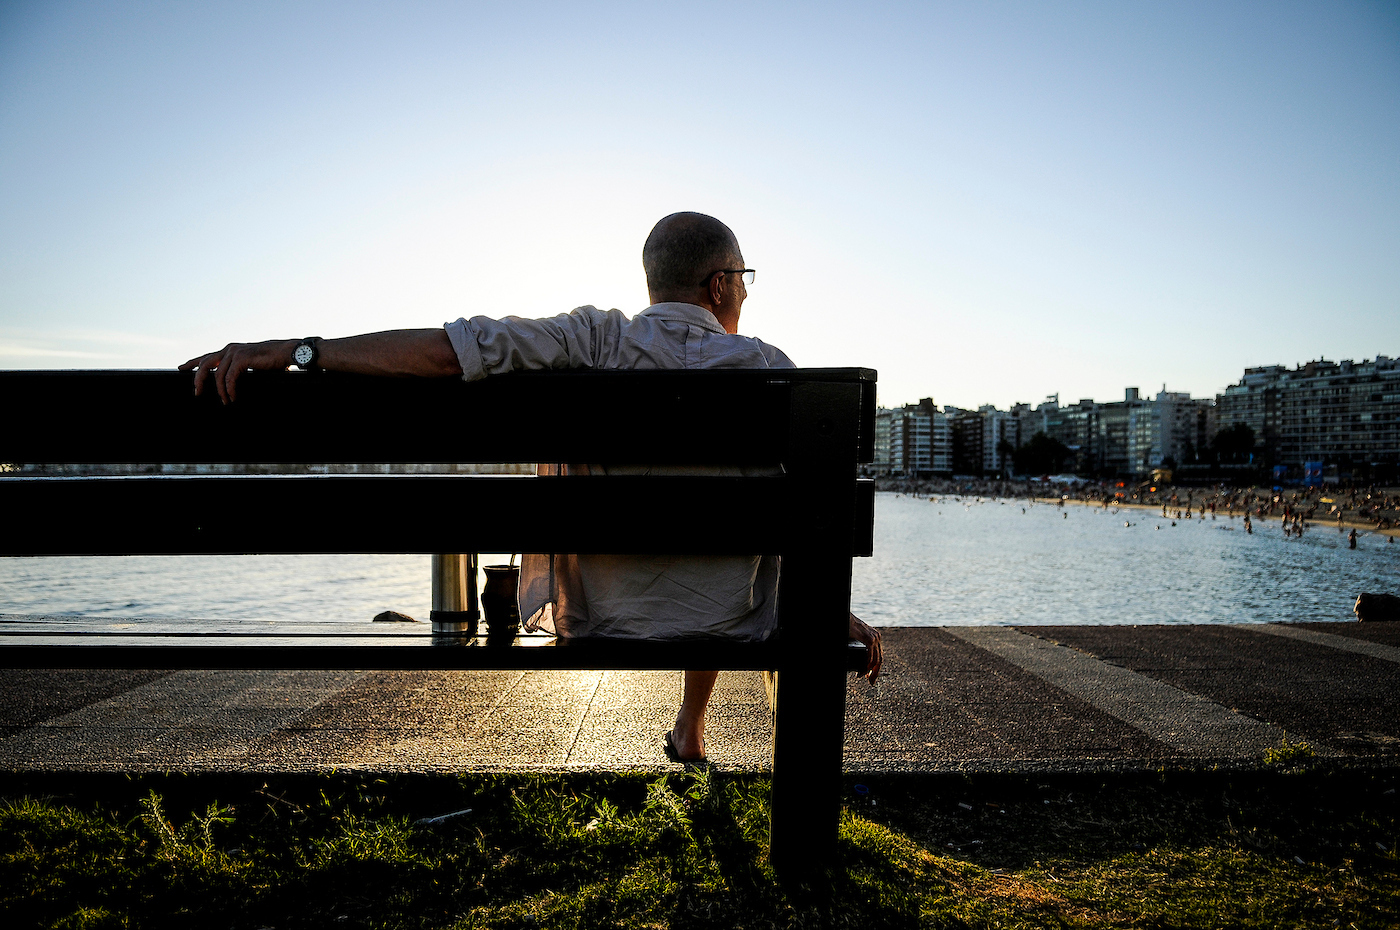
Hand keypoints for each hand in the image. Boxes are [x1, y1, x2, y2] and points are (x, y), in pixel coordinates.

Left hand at [179, 340, 297, 403]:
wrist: (286, 352)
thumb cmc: (273, 360)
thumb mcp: (251, 364)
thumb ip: (240, 370)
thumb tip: (232, 383)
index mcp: (231, 350)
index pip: (207, 356)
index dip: (193, 362)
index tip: (181, 368)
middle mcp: (230, 349)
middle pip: (205, 364)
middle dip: (198, 379)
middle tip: (197, 393)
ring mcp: (234, 352)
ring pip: (217, 375)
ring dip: (220, 391)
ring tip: (225, 401)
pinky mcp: (241, 358)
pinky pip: (229, 378)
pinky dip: (229, 390)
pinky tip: (232, 397)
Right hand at [848, 613, 882, 684]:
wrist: (846, 619)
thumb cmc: (849, 627)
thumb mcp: (858, 638)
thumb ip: (862, 646)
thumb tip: (862, 660)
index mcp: (876, 637)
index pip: (879, 656)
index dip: (875, 668)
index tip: (870, 676)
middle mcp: (877, 637)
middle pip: (880, 659)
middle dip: (875, 672)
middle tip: (871, 682)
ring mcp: (874, 638)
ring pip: (877, 660)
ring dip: (870, 671)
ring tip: (864, 677)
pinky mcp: (869, 639)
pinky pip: (871, 656)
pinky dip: (868, 665)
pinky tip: (864, 670)